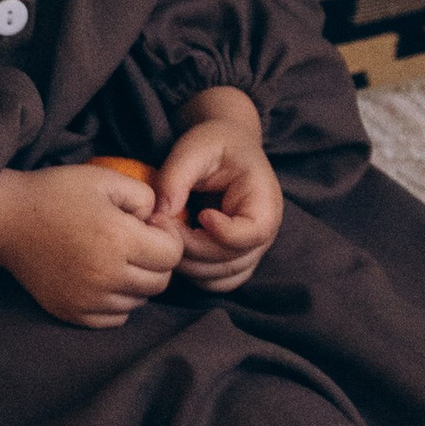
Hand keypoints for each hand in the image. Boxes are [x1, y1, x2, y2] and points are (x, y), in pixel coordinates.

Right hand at [0, 160, 186, 328]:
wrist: (5, 220)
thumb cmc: (55, 194)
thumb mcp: (103, 179)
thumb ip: (144, 196)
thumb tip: (159, 220)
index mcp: (118, 239)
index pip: (173, 254)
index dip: (167, 236)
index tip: (148, 224)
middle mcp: (106, 275)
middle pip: (160, 282)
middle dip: (156, 260)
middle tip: (135, 241)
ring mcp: (88, 299)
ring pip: (140, 301)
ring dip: (137, 281)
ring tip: (115, 258)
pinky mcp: (73, 313)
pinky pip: (116, 318)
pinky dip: (117, 301)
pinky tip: (102, 277)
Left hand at [153, 88, 282, 287]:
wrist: (226, 147)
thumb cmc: (214, 144)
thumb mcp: (194, 148)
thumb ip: (176, 178)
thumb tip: (160, 214)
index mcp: (264, 201)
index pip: (252, 233)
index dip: (222, 233)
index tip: (198, 214)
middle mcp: (264, 232)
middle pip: (232, 260)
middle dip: (192, 248)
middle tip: (161, 224)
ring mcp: (250, 249)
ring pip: (223, 277)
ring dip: (189, 265)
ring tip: (165, 234)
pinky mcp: (234, 258)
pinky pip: (218, 281)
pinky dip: (194, 273)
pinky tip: (176, 248)